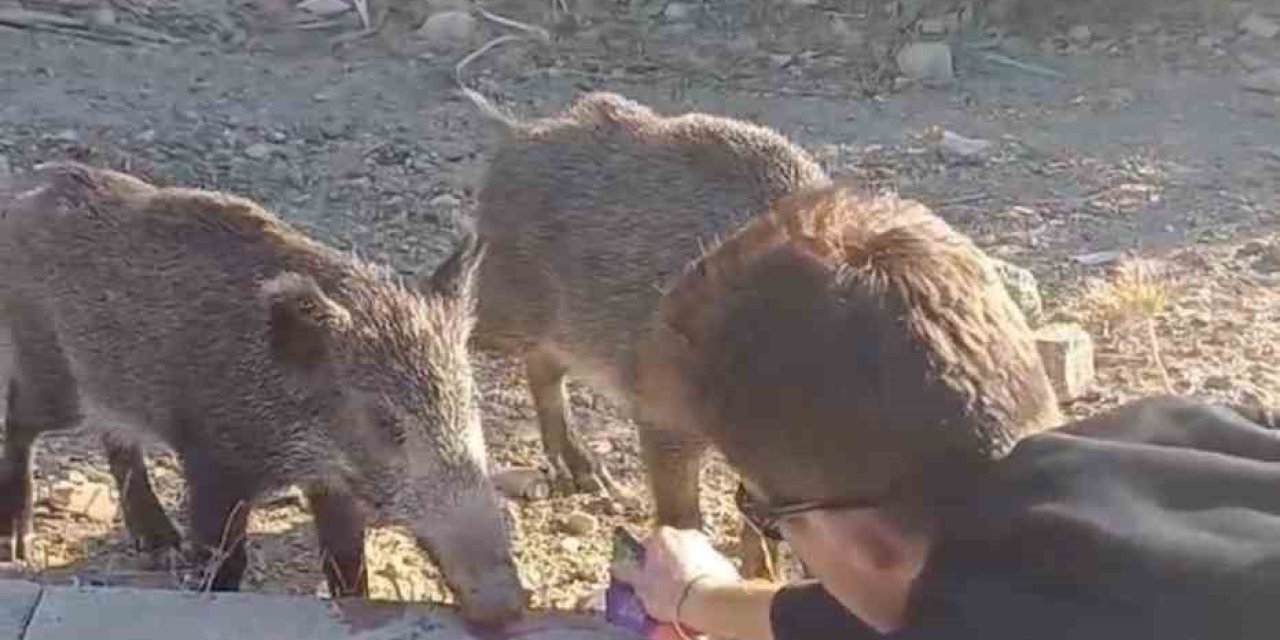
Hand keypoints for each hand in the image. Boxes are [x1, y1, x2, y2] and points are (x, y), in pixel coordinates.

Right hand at [612, 526, 742, 622]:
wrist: (709, 601)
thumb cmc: (670, 592)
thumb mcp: (641, 586)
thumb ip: (627, 573)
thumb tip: (616, 566)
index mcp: (661, 535)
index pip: (646, 545)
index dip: (644, 564)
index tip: (645, 580)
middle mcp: (685, 533)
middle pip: (670, 550)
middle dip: (666, 565)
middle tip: (663, 589)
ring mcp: (706, 545)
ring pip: (689, 558)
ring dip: (685, 571)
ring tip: (682, 595)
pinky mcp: (723, 560)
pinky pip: (706, 568)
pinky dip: (701, 577)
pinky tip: (698, 595)